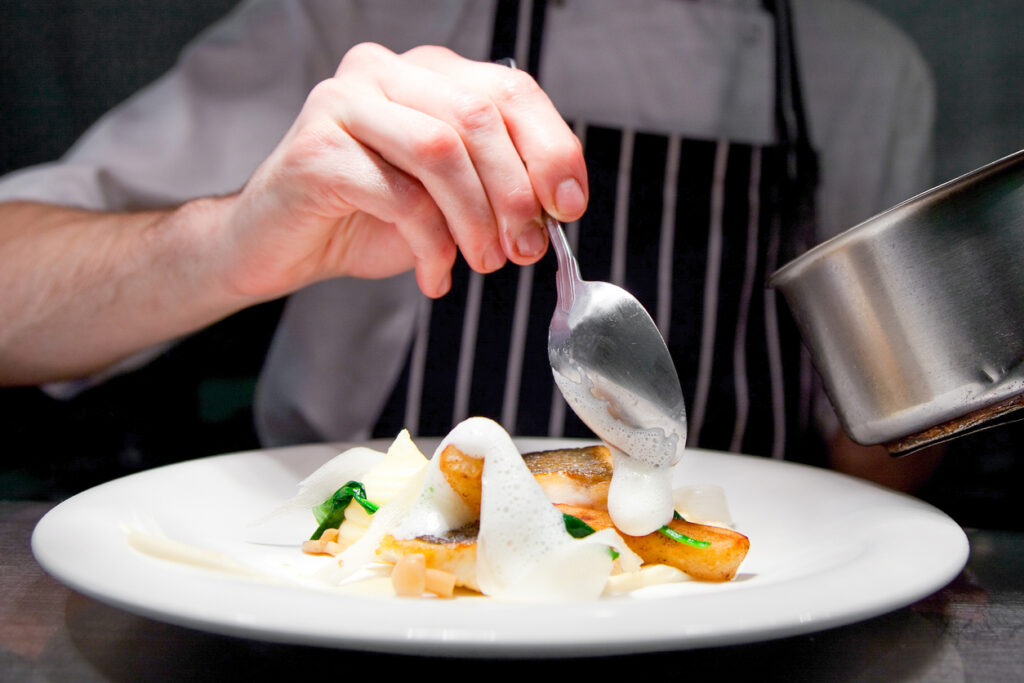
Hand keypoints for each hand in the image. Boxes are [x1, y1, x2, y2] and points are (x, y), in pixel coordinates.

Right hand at [221, 43, 588, 298]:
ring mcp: (344, 103)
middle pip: (478, 117)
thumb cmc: (366, 217)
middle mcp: (385, 72)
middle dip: (515, 193)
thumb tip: (559, 203)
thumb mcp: (449, 197)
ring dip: (475, 219)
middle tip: (526, 248)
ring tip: (483, 262)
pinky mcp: (316, 149)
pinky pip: (397, 195)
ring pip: (440, 151)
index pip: (510, 91)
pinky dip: (430, 244)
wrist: (280, 243)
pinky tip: (434, 274)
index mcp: (427, 73)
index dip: (550, 149)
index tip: (569, 205)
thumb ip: (498, 183)